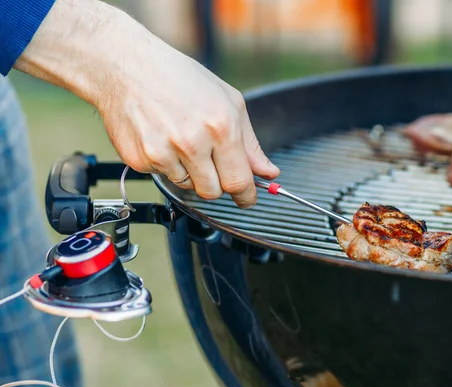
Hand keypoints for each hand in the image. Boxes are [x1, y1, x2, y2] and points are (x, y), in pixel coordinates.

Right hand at [99, 44, 279, 208]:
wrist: (126, 66)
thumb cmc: (179, 77)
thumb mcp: (228, 101)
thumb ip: (250, 144)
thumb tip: (269, 173)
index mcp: (219, 126)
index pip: (238, 181)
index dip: (246, 196)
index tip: (247, 199)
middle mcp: (191, 142)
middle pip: (213, 192)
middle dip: (218, 182)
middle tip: (211, 159)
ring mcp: (162, 153)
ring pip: (189, 187)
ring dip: (191, 172)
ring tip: (183, 140)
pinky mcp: (139, 160)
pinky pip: (164, 177)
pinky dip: (167, 164)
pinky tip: (162, 138)